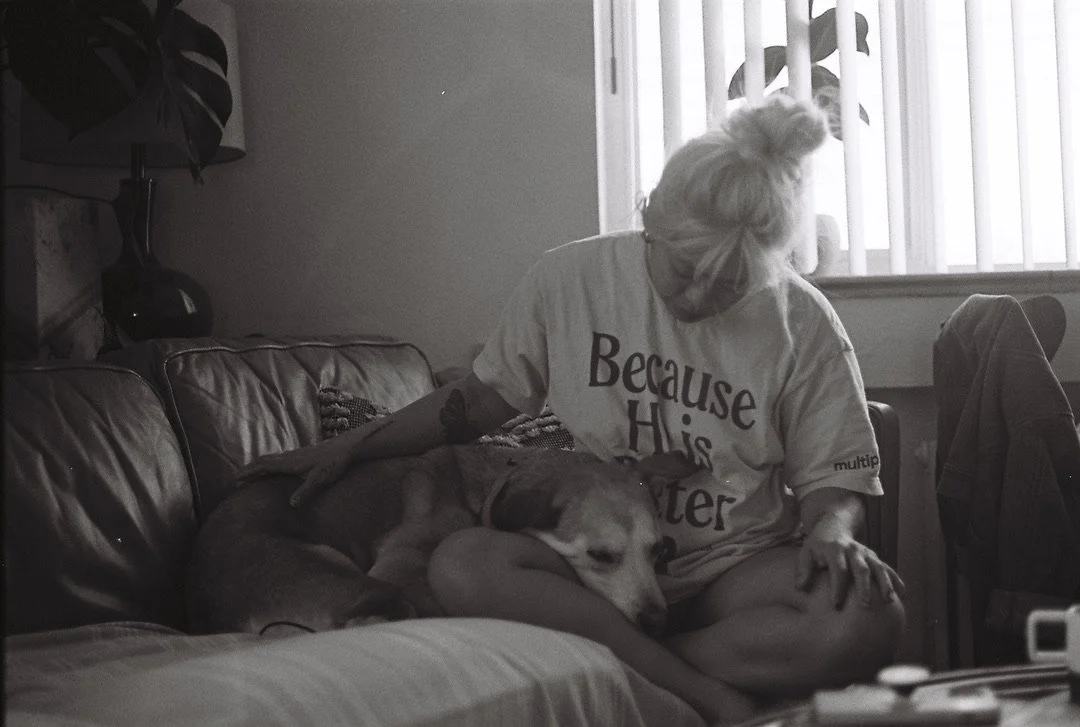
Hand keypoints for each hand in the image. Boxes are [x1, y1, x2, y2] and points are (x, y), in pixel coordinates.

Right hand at [234, 438, 350, 506]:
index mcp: (290, 463)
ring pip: (271, 459)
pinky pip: (279, 459)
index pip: (263, 466)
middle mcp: (290, 457)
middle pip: (264, 461)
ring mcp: (296, 454)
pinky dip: (270, 464)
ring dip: (258, 466)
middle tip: (236, 478)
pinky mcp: (303, 455)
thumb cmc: (334, 463)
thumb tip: (291, 504)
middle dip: (249, 470)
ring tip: (250, 474)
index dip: (249, 472)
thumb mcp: (320, 479)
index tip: (234, 478)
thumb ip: (306, 491)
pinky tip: (273, 470)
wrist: (347, 447)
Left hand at [795, 513, 904, 608]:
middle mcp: (852, 550)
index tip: (836, 605)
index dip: (838, 587)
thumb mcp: (805, 553)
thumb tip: (800, 588)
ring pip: (877, 567)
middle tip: (865, 606)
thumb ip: (803, 570)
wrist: (832, 527)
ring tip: (888, 600)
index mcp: (834, 549)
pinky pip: (886, 567)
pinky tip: (902, 593)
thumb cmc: (817, 546)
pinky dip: (895, 579)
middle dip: (864, 587)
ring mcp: (865, 552)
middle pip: (860, 569)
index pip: (838, 569)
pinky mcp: (873, 556)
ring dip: (884, 583)